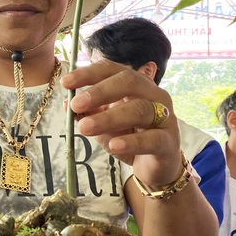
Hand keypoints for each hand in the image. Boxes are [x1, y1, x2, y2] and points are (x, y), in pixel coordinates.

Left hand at [61, 60, 181, 185]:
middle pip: (129, 82)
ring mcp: (165, 117)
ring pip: (139, 109)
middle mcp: (153, 95)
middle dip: (100, 91)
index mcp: (135, 84)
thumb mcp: (103, 124)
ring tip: (85, 127)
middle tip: (76, 105)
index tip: (66, 83)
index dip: (89, 73)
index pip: (112, 70)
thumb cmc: (129, 137)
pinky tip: (114, 145)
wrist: (155, 166)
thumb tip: (66, 103)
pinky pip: (152, 139)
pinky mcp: (168, 142)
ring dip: (108, 118)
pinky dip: (131, 141)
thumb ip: (88, 113)